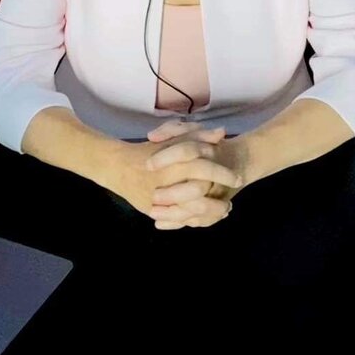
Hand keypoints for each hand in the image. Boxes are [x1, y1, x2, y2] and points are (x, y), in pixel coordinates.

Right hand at [105, 122, 243, 228]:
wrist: (117, 166)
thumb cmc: (149, 149)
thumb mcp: (173, 138)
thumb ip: (196, 135)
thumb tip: (221, 133)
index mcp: (172, 162)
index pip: (203, 168)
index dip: (222, 173)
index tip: (237, 177)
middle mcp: (167, 182)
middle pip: (200, 191)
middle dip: (219, 196)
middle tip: (232, 199)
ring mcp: (160, 200)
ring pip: (192, 210)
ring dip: (212, 211)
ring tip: (225, 209)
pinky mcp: (155, 212)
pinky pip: (179, 220)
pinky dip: (196, 219)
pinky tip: (209, 216)